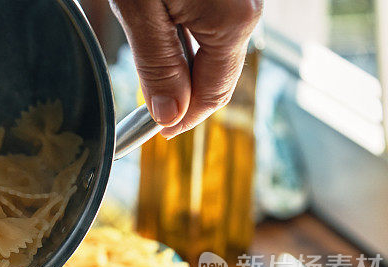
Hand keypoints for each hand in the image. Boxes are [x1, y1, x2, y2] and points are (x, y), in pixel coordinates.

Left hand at [110, 0, 261, 137]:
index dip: (182, 120)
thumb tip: (169, 115)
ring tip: (144, 55)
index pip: (213, 94)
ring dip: (181, 63)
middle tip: (144, 108)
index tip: (156, 132)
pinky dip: (186, 37)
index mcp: (232, 21)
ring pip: (213, 50)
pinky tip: (159, 27)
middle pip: (216, 75)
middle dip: (181, 94)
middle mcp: (247, 8)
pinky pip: (211, 25)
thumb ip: (158, 64)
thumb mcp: (140, 10)